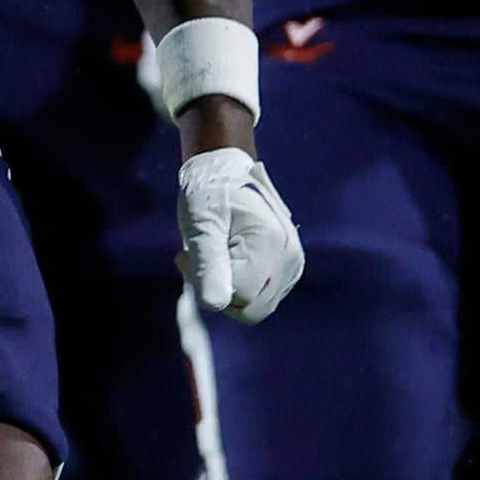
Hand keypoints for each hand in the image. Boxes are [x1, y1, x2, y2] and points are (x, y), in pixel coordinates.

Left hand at [177, 145, 301, 322]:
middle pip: (251, 308)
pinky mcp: (286, 270)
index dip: (209, 285)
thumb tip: (215, 304)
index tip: (188, 257)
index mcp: (273, 244)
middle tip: (196, 259)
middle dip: (219, 291)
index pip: (241, 296)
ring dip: (227, 288)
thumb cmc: (209, 195)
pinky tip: (225, 258)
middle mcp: (290, 258)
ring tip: (212, 255)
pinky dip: (237, 284)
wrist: (224, 171)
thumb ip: (209, 265)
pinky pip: (259, 296)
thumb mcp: (201, 227)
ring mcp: (292, 266)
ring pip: (255, 306)